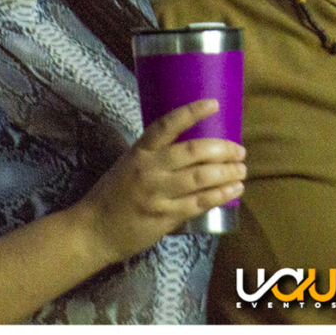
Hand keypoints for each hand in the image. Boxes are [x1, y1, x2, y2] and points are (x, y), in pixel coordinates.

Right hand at [80, 98, 245, 264]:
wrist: (93, 231)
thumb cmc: (113, 194)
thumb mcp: (128, 164)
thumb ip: (155, 154)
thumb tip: (192, 144)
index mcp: (140, 152)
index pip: (167, 125)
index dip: (191, 112)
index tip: (214, 104)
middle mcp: (149, 170)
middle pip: (192, 152)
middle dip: (222, 149)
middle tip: (240, 150)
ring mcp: (157, 194)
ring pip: (201, 178)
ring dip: (227, 173)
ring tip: (242, 170)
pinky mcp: (165, 217)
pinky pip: (199, 203)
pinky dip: (220, 195)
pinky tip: (234, 190)